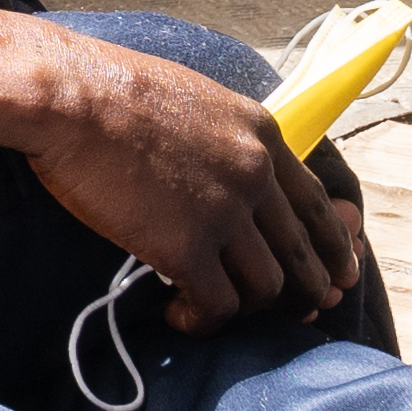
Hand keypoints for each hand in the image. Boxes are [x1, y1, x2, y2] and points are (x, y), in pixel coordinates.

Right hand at [0, 12, 360, 332]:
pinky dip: (201, 321)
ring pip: (266, 287)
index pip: (317, 203)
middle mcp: (255, 174)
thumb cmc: (113, 89)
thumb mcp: (197, 99)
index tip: (342, 273)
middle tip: (291, 313)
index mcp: (261, 134)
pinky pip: (216, 305)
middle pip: (302, 254)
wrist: (70, 98)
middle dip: (304, 292)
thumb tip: (230, 178)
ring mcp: (224, 212)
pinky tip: (177, 314)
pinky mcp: (186, 246)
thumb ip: (227, 140)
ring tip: (209, 307)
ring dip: (243, 308)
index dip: (334, 246)